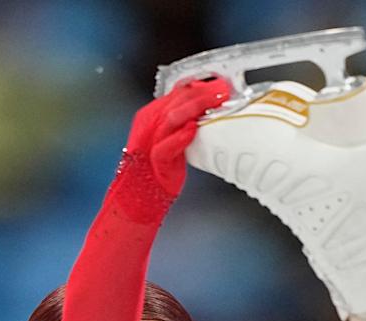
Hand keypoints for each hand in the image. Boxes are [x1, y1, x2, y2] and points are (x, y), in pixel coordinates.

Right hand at [124, 77, 229, 197]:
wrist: (144, 191)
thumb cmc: (162, 165)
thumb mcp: (175, 137)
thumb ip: (187, 121)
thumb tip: (211, 108)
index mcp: (153, 114)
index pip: (177, 93)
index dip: (200, 87)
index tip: (220, 84)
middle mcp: (149, 123)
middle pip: (175, 102)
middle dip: (201, 94)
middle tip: (222, 90)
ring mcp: (149, 141)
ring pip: (170, 118)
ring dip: (195, 108)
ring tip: (214, 102)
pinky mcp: (154, 160)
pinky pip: (165, 147)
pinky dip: (179, 137)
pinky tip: (192, 129)